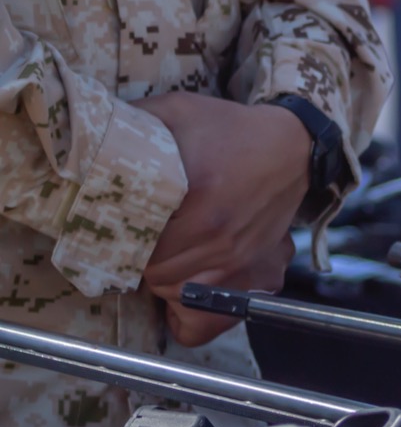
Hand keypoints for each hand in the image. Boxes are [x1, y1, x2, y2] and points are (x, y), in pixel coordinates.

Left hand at [134, 92, 310, 345]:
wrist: (292, 148)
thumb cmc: (232, 131)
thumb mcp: (175, 113)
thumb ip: (129, 125)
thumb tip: (82, 136)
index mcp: (198, 200)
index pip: (137, 247)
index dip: (116, 241)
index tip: (113, 229)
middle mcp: (220, 238)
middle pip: (154, 275)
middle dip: (137, 261)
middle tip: (135, 241)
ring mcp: (241, 261)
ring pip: (177, 293)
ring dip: (162, 280)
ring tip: (162, 255)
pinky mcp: (259, 274)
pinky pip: (210, 313)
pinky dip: (191, 303)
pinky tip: (186, 281)